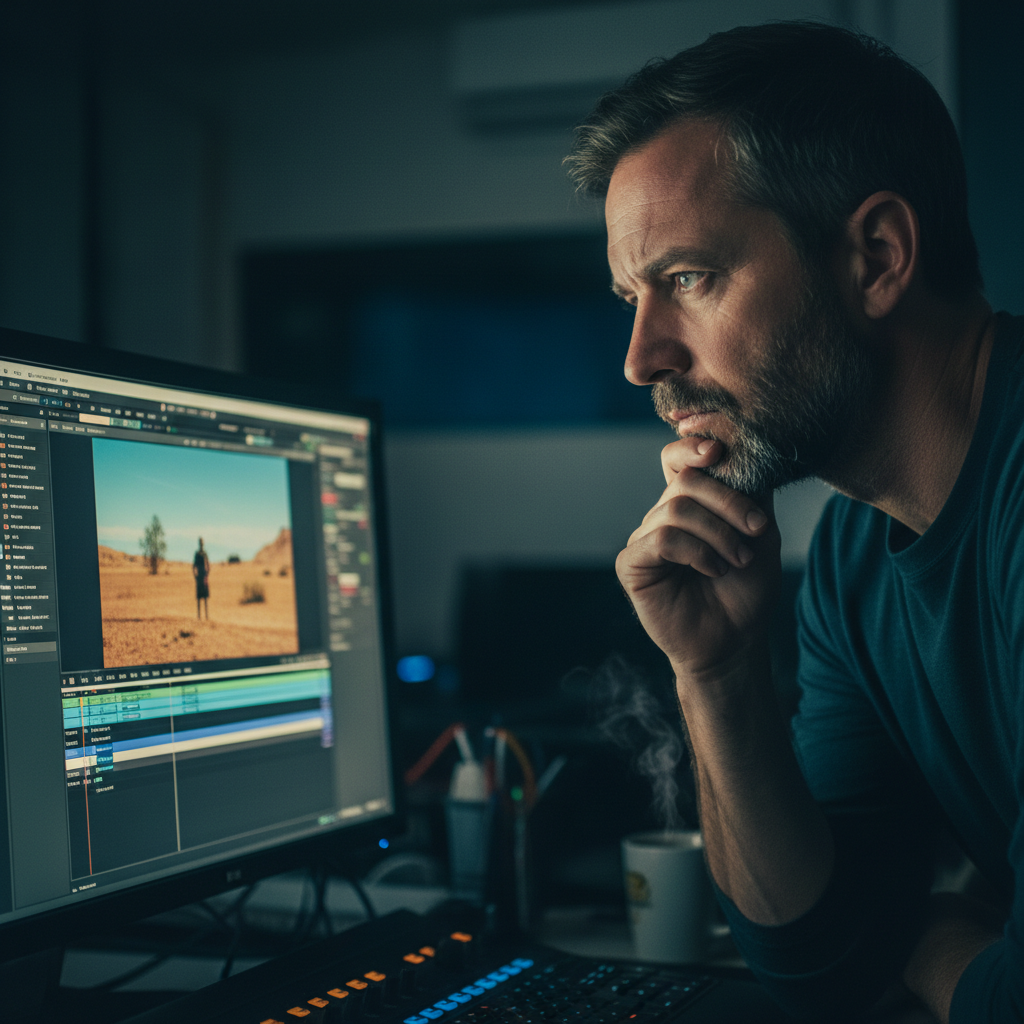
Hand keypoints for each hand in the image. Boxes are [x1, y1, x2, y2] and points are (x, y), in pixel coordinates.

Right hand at [615, 436, 780, 681]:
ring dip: (718, 533)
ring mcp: (644, 538)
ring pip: (676, 509)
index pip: (677, 458)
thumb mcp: (760, 532)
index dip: (691, 447)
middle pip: (686, 481)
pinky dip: (695, 551)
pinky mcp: (631, 563)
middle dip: (728, 501)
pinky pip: (661, 539)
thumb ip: (750, 490)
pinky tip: (713, 570)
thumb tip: (743, 448)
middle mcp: (662, 515)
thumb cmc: (747, 589)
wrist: (736, 641)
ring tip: (737, 560)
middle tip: (756, 530)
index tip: (718, 452)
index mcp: (689, 503)